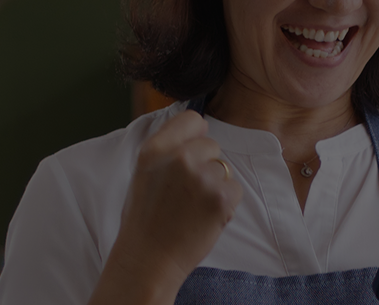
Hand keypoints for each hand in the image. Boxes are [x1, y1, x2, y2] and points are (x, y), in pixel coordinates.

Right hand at [91, 111, 243, 304]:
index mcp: (155, 149)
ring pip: (224, 169)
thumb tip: (202, 127)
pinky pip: (234, 189)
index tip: (192, 152)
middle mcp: (179, 158)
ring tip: (192, 209)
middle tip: (187, 192)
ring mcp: (202, 177)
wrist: (148, 259)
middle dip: (206, 165)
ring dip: (215, 187)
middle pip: (211, 145)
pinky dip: (225, 204)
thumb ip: (169, 148)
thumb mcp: (145, 172)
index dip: (196, 135)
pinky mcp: (221, 197)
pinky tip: (204, 218)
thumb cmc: (145, 219)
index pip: (191, 119)